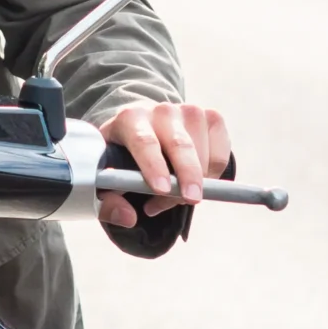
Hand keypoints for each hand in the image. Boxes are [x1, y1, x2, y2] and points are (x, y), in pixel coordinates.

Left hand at [95, 101, 230, 230]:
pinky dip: (214, 174)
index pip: (143, 141)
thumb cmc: (122, 159)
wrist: (143, 129)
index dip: (153, 165)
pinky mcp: (212, 119)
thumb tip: (128, 218)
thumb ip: (108, 202)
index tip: (161, 189)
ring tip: (179, 196)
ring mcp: (189, 111)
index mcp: (129, 118)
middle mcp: (161, 110)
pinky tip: (198, 181)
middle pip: (179, 144)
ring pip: (202, 151)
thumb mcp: (106, 178)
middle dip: (188, 174)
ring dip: (197, 180)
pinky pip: (221, 153)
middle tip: (191, 200)